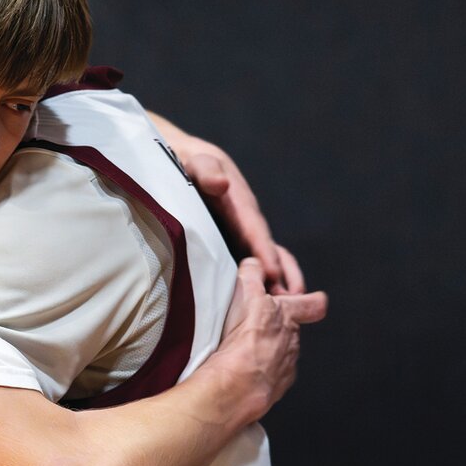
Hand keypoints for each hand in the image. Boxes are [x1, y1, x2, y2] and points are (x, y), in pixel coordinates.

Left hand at [152, 120, 307, 295]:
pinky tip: (253, 304)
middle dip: (280, 273)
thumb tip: (221, 182)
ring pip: (259, 257)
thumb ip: (205, 168)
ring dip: (274, 281)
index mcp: (236, 199)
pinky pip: (242, 260)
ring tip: (286, 308)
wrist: (172, 157)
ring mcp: (236, 230)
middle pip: (265, 247)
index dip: (264, 251)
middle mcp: (242, 217)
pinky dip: (253, 280)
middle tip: (293, 300)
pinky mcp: (225, 239)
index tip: (273, 273)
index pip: (253, 228)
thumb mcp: (192, 158)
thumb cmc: (181, 158)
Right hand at [212, 257, 327, 422]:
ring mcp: (284, 368)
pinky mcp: (273, 388)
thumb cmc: (244, 339)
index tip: (306, 298)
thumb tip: (254, 265)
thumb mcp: (247, 294)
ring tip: (238, 350)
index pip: (314, 305)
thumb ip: (253, 275)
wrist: (237, 385)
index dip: (311, 300)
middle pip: (291, 331)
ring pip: (279, 355)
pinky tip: (238, 370)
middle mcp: (292, 344)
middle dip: (275, 327)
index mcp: (288, 317)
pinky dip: (257, 373)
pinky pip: (268, 377)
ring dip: (264, 351)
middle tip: (251, 325)